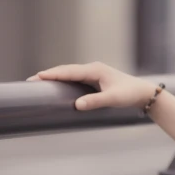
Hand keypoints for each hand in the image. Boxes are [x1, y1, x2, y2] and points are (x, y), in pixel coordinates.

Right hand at [26, 62, 156, 110]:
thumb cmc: (129, 94)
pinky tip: (56, 86)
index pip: (69, 71)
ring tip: (38, 82)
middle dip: (49, 75)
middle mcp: (92, 69)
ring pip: (70, 74)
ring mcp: (93, 74)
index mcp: (95, 70)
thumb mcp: (113, 99)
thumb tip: (77, 105)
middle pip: (66, 70)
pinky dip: (64, 81)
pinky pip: (75, 79)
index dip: (53, 74)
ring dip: (55, 77)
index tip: (37, 76)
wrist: (143, 93)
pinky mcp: (95, 80)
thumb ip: (95, 102)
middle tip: (31, 80)